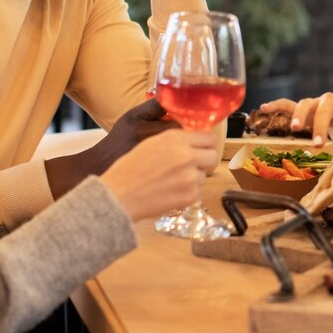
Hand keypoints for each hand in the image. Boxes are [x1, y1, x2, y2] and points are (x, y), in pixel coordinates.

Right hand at [100, 126, 217, 221]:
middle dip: (205, 159)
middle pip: (214, 155)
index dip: (205, 142)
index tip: (201, 146)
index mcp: (176, 139)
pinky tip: (170, 190)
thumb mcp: (151, 142)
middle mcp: (187, 156)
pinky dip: (188, 191)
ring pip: (205, 174)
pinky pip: (198, 190)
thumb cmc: (130, 167)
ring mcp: (190, 177)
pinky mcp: (189, 196)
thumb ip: (176, 138)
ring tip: (173, 179)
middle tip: (193, 163)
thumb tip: (195, 136)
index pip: (209, 136)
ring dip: (195, 176)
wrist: (118, 194)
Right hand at [262, 92, 332, 167]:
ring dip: (299, 116)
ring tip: (295, 129)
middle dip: (320, 127)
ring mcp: (316, 102)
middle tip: (318, 145)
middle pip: (324, 110)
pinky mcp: (305, 108)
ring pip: (304, 104)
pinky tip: (264, 108)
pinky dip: (277, 106)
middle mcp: (331, 99)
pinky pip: (288, 104)